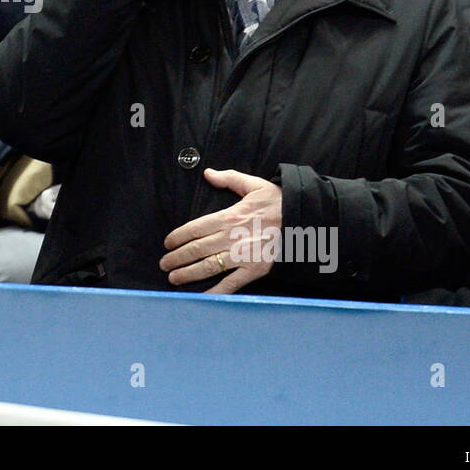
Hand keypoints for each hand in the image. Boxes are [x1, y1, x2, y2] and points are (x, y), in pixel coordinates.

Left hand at [160, 168, 282, 292]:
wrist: (306, 220)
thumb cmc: (279, 202)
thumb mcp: (254, 184)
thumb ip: (229, 178)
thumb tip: (208, 173)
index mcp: (230, 216)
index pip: (195, 227)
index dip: (178, 236)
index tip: (167, 243)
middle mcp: (232, 237)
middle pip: (197, 249)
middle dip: (177, 258)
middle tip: (164, 264)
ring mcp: (243, 255)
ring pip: (208, 266)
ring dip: (188, 274)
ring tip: (174, 279)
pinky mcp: (255, 269)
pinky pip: (231, 283)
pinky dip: (215, 291)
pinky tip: (202, 296)